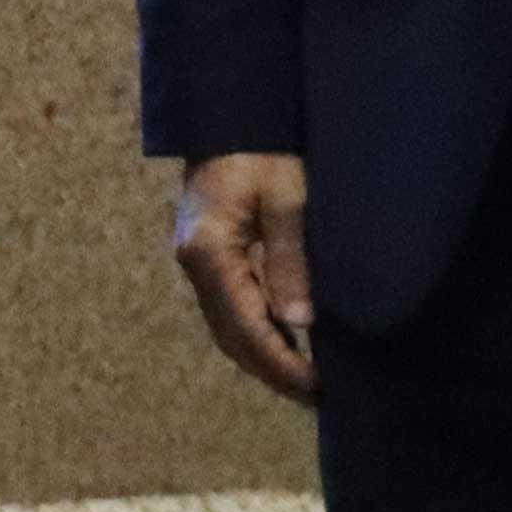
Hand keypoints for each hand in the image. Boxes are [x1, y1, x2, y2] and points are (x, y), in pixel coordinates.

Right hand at [172, 149, 315, 404]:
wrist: (229, 114)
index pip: (247, 325)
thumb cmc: (263, 149)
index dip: (283, 361)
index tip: (317, 387)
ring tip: (302, 380)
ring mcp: (194, 261)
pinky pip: (227, 309)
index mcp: (209, 251)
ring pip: (225, 327)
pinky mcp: (203, 255)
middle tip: (315, 396)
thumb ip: (290, 260)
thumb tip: (299, 321)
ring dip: (261, 357)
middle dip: (272, 370)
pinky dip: (254, 334)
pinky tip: (282, 341)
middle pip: (230, 336)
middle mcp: (193, 263)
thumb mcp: (287, 199)